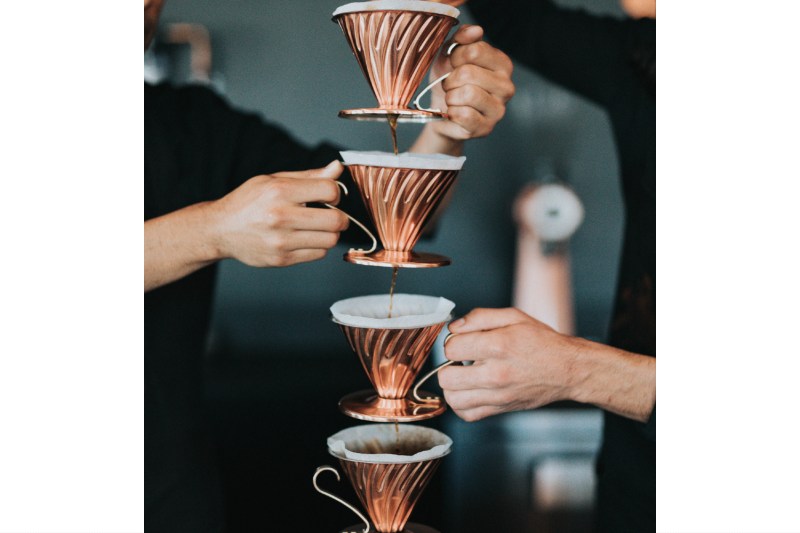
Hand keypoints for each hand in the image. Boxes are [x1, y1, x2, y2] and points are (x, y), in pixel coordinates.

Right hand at [210, 160, 348, 266]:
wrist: (220, 229)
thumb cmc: (248, 202)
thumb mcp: (274, 180)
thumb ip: (309, 176)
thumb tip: (337, 168)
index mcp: (279, 191)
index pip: (329, 190)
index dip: (335, 193)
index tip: (329, 196)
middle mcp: (280, 216)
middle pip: (336, 220)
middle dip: (340, 217)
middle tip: (332, 215)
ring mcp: (281, 240)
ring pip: (330, 240)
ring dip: (330, 233)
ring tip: (317, 227)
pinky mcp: (281, 259)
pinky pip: (318, 254)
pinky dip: (318, 246)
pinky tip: (306, 238)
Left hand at [427, 24, 514, 140]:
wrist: (440, 112)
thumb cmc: (449, 81)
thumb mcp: (450, 55)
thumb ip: (462, 38)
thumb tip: (476, 30)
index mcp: (502, 64)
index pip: (475, 51)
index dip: (455, 57)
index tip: (452, 64)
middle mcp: (506, 86)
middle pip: (468, 73)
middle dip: (450, 80)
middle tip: (450, 85)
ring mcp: (499, 109)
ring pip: (467, 94)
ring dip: (450, 96)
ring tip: (452, 98)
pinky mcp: (486, 128)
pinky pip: (464, 115)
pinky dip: (451, 113)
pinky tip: (454, 113)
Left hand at [438, 307, 580, 421]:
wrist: (567, 369)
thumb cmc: (542, 342)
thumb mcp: (514, 317)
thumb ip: (480, 317)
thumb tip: (454, 327)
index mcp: (499, 346)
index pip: (451, 348)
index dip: (452, 341)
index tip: (462, 341)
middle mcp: (496, 374)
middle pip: (446, 377)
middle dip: (447, 365)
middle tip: (461, 360)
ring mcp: (498, 395)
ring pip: (453, 399)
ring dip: (453, 386)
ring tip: (464, 375)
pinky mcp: (501, 409)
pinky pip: (467, 414)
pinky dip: (461, 404)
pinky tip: (470, 390)